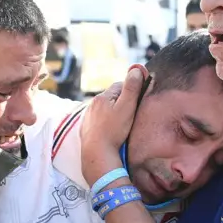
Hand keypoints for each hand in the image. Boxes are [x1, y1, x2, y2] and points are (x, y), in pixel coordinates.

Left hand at [81, 65, 148, 185]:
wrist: (97, 153)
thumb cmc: (114, 131)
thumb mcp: (127, 107)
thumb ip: (132, 88)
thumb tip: (136, 69)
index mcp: (102, 97)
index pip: (120, 85)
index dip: (130, 91)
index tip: (137, 101)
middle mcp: (92, 104)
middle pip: (111, 97)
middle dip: (121, 102)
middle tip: (130, 114)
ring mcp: (87, 116)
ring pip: (104, 109)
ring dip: (113, 112)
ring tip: (121, 124)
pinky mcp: (85, 128)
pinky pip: (98, 121)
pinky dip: (105, 123)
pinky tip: (111, 131)